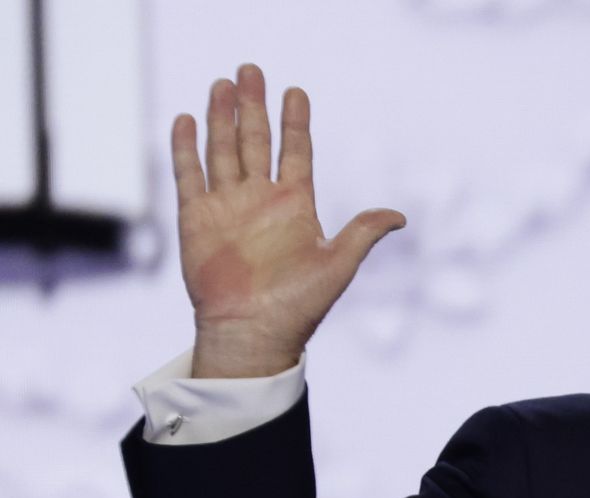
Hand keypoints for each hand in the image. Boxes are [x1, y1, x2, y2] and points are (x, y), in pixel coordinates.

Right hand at [172, 63, 404, 377]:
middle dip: (252, 106)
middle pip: (254, 141)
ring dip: (221, 118)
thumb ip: (362, 233)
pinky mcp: (196, 218)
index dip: (295, 122)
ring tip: (223, 84)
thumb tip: (401, 216)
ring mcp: (227, 206)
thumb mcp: (338, 265)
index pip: (296, 151)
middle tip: (251, 70)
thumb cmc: (298, 306)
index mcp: (295, 205)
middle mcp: (260, 199)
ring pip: (222, 150)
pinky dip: (186, 148)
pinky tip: (186, 120)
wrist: (252, 333)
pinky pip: (189, 175)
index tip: (296, 92)